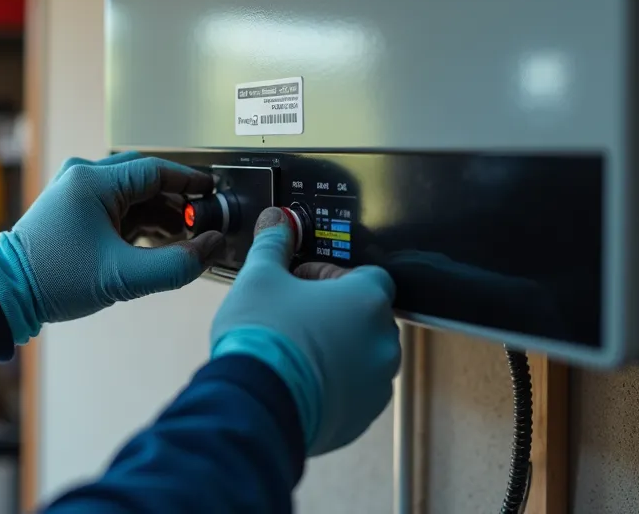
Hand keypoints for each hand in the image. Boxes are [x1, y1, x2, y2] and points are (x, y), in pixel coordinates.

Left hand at [0, 152, 224, 342]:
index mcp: (92, 181)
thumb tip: (213, 246)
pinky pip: (116, 203)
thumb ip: (177, 265)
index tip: (212, 190)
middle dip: (175, 198)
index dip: (189, 182)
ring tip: (182, 235)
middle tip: (201, 217)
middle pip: (144, 177)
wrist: (8, 293)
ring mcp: (74, 190)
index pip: (155, 170)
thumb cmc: (54, 281)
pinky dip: (138, 218)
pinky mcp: (72, 207)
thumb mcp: (124, 277)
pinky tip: (155, 240)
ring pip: (131, 191)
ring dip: (157, 210)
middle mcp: (82, 177)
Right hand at [210, 207, 400, 455]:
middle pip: (365, 316)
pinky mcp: (361, 417)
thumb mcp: (260, 277)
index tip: (301, 283)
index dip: (332, 276)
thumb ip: (274, 243)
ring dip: (335, 349)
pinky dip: (332, 384)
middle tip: (293, 315)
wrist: (255, 404)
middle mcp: (383, 341)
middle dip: (333, 313)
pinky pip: (353, 392)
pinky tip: (297, 381)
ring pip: (361, 356)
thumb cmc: (263, 336)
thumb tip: (276, 221)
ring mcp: (376, 383)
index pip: (367, 275)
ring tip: (293, 352)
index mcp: (367, 300)